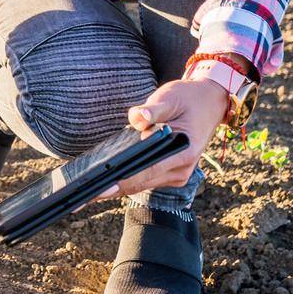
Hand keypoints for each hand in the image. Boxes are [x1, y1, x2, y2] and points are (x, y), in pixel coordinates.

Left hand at [98, 78, 228, 199]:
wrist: (210, 103)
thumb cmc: (188, 99)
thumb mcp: (170, 97)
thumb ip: (153, 109)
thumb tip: (137, 117)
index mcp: (182, 152)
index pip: (147, 171)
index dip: (122, 180)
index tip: (100, 188)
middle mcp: (181, 169)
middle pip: (140, 184)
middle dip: (112, 189)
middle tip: (83, 196)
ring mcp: (177, 174)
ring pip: (142, 185)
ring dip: (118, 186)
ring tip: (89, 190)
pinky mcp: (171, 174)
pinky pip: (146, 180)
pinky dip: (128, 179)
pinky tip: (106, 178)